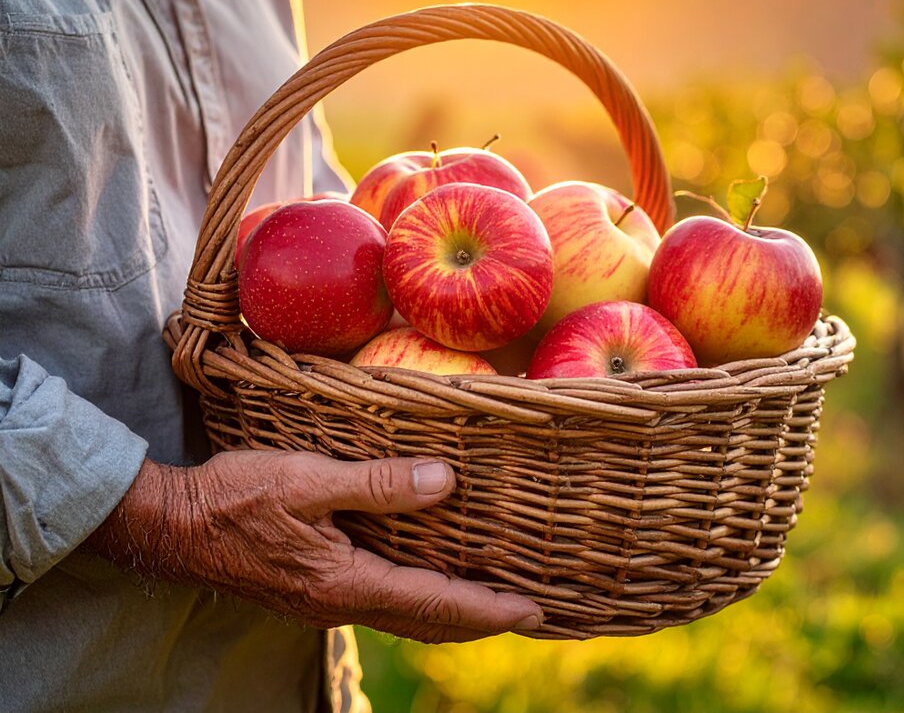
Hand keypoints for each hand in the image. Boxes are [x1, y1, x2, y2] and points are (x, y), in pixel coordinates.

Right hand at [86, 451, 543, 642]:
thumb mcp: (309, 481)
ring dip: (452, 615)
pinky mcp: (314, 590)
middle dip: (481, 620)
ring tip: (491, 605)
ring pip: (406, 617)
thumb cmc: (237, 498)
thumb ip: (378, 485)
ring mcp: (326, 602)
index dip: (487, 608)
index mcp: (347, 583)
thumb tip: (445, 482)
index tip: (532, 612)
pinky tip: (426, 584)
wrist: (172, 527)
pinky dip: (419, 602)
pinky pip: (383, 605)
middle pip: (427, 621)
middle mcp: (342, 604)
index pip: (434, 601)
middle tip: (529, 615)